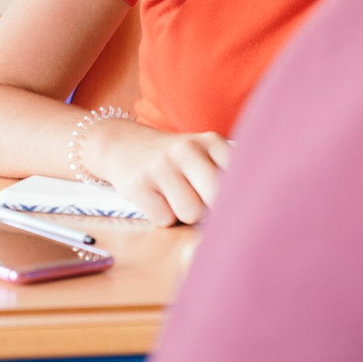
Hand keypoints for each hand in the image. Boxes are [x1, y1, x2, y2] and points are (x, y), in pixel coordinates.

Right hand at [86, 122, 229, 225]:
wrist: (122, 144)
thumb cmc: (174, 158)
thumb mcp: (203, 153)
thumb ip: (226, 175)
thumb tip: (239, 212)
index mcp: (211, 141)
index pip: (240, 178)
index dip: (236, 196)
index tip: (230, 199)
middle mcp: (187, 149)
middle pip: (217, 197)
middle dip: (211, 208)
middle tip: (200, 200)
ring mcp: (161, 166)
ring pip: (191, 213)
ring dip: (184, 214)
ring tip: (175, 197)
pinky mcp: (138, 184)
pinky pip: (164, 219)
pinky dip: (162, 216)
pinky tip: (157, 199)